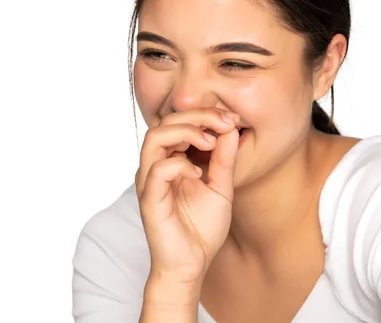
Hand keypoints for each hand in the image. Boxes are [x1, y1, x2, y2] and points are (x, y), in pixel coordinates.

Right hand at [136, 107, 239, 286]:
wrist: (191, 265)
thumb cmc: (201, 228)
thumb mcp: (220, 187)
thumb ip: (223, 159)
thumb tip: (230, 129)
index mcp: (170, 161)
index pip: (178, 122)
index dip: (204, 115)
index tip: (232, 120)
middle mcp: (156, 166)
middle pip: (165, 122)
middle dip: (197, 116)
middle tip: (225, 122)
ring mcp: (149, 181)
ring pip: (154, 137)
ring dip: (186, 132)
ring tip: (210, 142)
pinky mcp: (149, 198)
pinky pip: (158, 169)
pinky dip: (181, 164)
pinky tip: (199, 174)